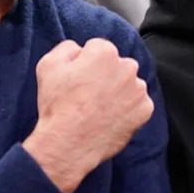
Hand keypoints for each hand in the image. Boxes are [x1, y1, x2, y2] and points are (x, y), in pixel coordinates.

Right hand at [24, 39, 153, 192]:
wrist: (68, 144)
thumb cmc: (57, 106)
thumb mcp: (48, 65)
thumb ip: (67, 48)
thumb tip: (80, 49)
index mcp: (104, 52)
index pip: (98, 49)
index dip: (85, 64)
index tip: (78, 78)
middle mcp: (127, 67)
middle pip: (116, 65)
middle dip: (105, 75)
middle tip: (88, 95)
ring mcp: (138, 90)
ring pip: (129, 84)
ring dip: (118, 92)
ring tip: (98, 109)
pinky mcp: (145, 110)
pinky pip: (138, 104)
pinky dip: (128, 110)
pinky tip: (110, 117)